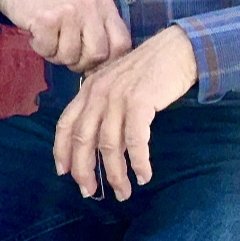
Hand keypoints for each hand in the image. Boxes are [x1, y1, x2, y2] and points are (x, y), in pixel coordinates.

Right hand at [0, 0, 133, 72]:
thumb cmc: (56, 5)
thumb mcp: (87, 13)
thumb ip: (100, 34)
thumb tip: (105, 70)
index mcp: (106, 5)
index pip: (122, 44)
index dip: (108, 62)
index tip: (92, 64)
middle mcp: (91, 6)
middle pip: (97, 54)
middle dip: (80, 62)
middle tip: (66, 52)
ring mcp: (69, 11)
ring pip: (70, 55)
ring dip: (56, 55)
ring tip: (50, 39)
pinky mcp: (46, 18)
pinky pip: (48, 50)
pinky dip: (41, 48)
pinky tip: (38, 35)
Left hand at [53, 26, 199, 200]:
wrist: (178, 48)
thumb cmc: (149, 71)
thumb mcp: (117, 85)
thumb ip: (106, 108)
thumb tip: (104, 146)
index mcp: (89, 89)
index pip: (65, 124)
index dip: (62, 151)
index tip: (64, 173)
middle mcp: (98, 93)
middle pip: (83, 139)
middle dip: (84, 170)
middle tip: (90, 192)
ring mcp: (118, 97)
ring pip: (109, 145)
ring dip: (115, 174)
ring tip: (123, 192)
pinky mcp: (140, 102)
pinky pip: (135, 140)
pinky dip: (139, 162)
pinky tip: (144, 176)